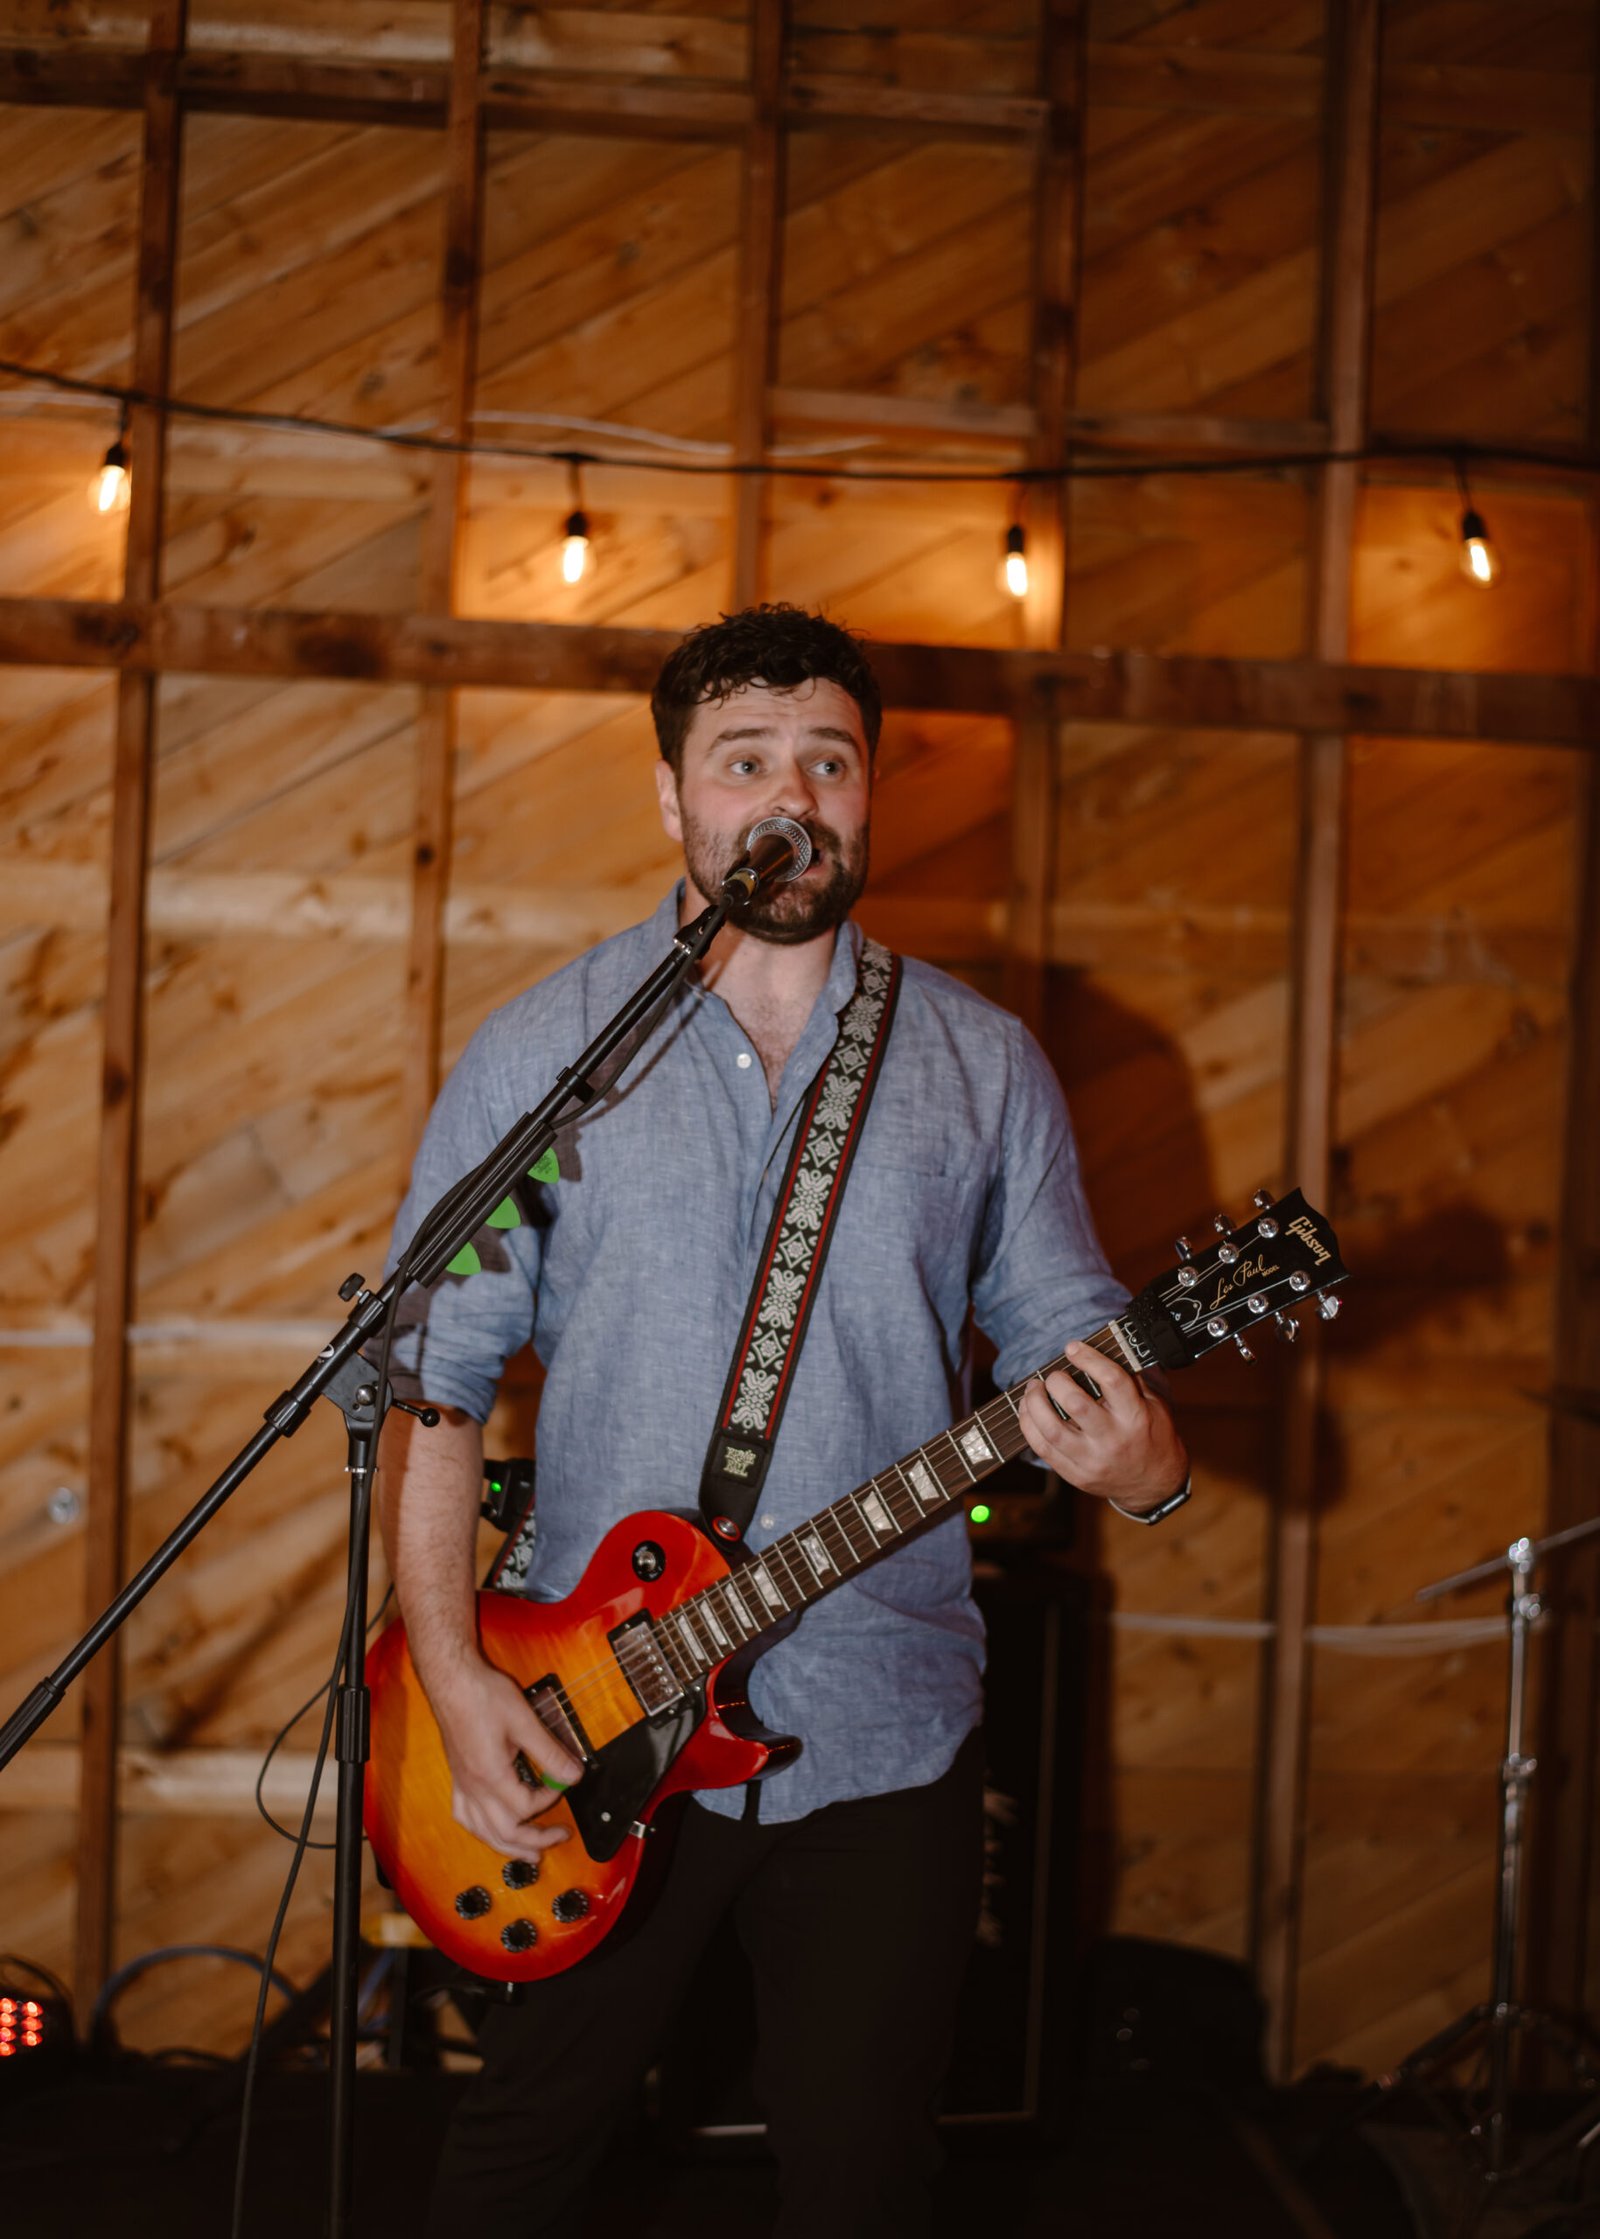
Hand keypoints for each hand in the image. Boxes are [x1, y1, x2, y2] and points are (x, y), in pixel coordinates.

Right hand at [430, 1655, 583, 1862]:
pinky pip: (465, 1816)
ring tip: (528, 1853)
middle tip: (558, 1837)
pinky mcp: (457, 1777)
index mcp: (491, 1776)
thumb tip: (573, 1774)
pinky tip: (488, 1829)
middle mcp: (474, 1787)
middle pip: (504, 1833)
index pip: (527, 1807)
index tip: (563, 1781)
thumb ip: (550, 1752)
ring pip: (482, 1832)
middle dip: (535, 1840)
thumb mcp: (525, 1721)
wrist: (452, 1681)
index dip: (550, 1798)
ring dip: (507, 1846)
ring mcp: (462, 1785)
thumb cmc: (483, 1696)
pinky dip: (481, 1830)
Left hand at [1017, 1342, 1187, 1513]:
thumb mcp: (1154, 1406)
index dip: (1088, 1359)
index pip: (1111, 1380)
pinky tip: (1028, 1411)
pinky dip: (1029, 1426)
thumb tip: (1100, 1352)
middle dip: (1056, 1382)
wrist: (1154, 1485)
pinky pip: (1043, 1450)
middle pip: (1076, 1404)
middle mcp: (1113, 1439)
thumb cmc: (1153, 1438)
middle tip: (1053, 1376)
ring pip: (1052, 1430)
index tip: (1072, 1348)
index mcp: (1136, 1417)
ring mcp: (1092, 1460)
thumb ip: (1130, 1380)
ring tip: (1033, 1389)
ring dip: (1034, 1404)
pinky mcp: (1076, 1475)